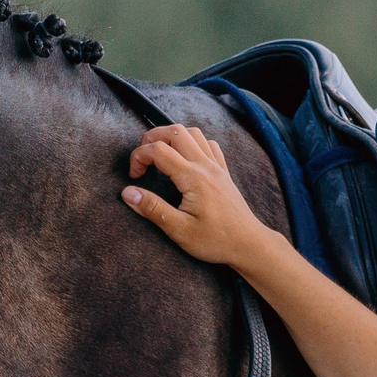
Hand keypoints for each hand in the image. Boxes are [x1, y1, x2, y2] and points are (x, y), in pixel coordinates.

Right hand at [123, 124, 277, 269]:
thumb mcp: (179, 230)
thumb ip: (152, 208)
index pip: (159, 150)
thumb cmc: (216, 240)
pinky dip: (193, 143)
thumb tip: (127, 192)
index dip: (139, 157)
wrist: (249, 244)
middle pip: (175, 132)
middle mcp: (205, 166)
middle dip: (153, 138)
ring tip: (161, 155)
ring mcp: (217, 167)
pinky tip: (186, 159)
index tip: (133, 176)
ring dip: (173, 137)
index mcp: (193, 178)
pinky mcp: (223, 173)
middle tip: (143, 158)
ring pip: (193, 133)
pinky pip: (209, 145)